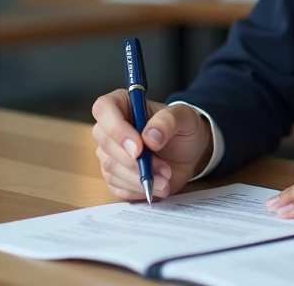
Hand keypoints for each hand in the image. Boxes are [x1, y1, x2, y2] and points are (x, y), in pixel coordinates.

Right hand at [91, 90, 212, 201]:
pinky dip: (138, 190)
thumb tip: (149, 137)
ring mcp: (109, 154)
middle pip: (106, 144)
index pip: (104, 108)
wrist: (189, 152)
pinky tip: (157, 186)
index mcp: (122, 104)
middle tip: (164, 168)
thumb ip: (168, 121)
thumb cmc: (183, 128)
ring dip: (140, 178)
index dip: (116, 129)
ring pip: (111, 169)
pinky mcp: (115, 176)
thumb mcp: (185, 117)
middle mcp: (110, 129)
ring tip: (166, 177)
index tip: (138, 148)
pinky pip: (117, 187)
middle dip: (135, 161)